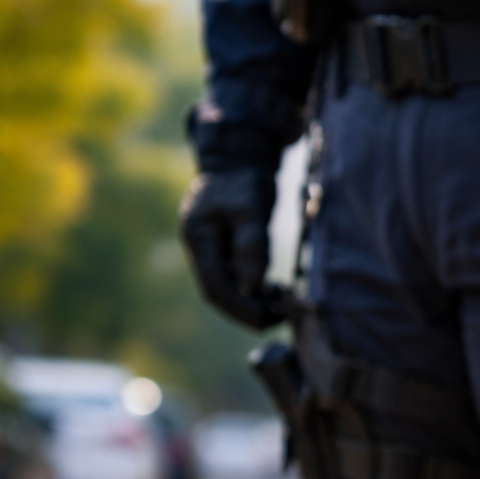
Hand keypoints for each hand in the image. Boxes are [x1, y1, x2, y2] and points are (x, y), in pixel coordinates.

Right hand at [179, 167, 282, 329]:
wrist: (241, 157)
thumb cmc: (246, 179)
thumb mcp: (251, 207)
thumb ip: (251, 245)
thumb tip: (252, 286)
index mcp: (198, 237)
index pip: (214, 287)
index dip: (239, 309)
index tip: (266, 321)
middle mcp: (198, 246)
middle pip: (218, 291)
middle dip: (246, 310)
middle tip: (279, 319)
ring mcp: (209, 247)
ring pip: (228, 286)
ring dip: (252, 301)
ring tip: (282, 306)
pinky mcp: (223, 246)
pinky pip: (235, 275)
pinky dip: (254, 287)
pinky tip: (275, 290)